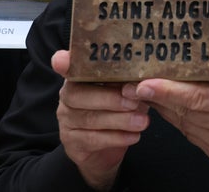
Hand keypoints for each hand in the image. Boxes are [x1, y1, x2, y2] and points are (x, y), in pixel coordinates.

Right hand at [51, 50, 149, 189]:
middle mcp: (68, 96)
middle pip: (79, 94)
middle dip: (110, 98)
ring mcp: (66, 120)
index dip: (64, 63)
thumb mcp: (128, 92)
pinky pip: (92, 139)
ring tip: (142, 121)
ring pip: (89, 118)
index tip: (62, 60)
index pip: (69, 66)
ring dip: (119, 120)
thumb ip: (129, 82)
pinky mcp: (72, 142)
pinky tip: (134, 136)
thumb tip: (145, 81)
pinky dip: (116, 137)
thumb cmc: (121, 110)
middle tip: (135, 101)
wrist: (111, 147)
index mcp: (80, 77)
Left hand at [131, 79, 208, 166]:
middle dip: (156, 94)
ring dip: (164, 105)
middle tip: (132, 79)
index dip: (168, 91)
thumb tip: (188, 57)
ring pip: (181, 121)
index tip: (143, 84)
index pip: (198, 97)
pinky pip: (188, 132)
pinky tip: (172, 105)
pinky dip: (178, 117)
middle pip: (184, 109)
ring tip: (148, 87)